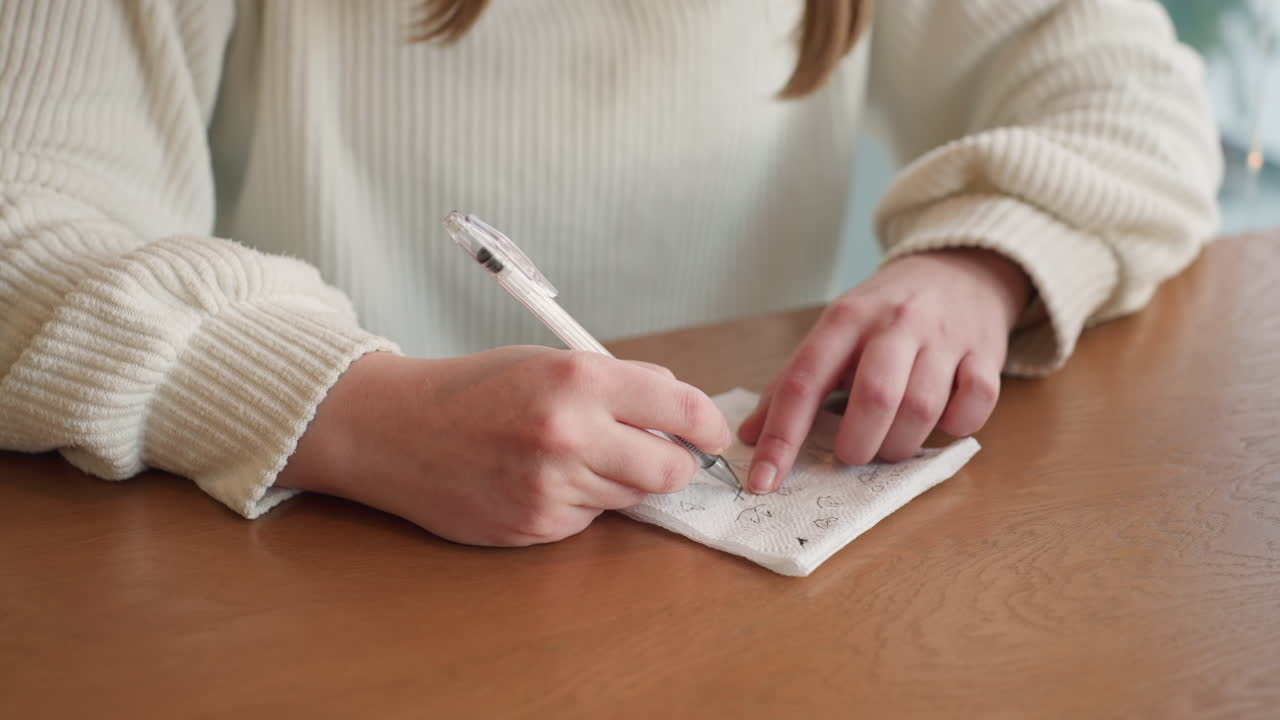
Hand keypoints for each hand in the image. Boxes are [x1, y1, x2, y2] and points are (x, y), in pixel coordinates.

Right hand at [278, 346, 729, 545]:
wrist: (393, 430)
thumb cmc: (472, 389)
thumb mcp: (546, 361)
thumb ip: (616, 383)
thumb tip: (678, 405)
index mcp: (578, 380)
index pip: (681, 408)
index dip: (708, 425)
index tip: (711, 433)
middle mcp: (570, 434)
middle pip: (670, 469)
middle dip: (672, 464)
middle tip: (654, 452)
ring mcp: (552, 487)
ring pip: (631, 497)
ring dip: (620, 482)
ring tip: (573, 456)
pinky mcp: (535, 526)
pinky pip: (588, 520)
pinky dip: (580, 503)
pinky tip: (539, 479)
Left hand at [738, 248, 1030, 492]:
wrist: (960, 269)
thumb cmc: (885, 314)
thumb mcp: (834, 332)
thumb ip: (793, 382)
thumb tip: (750, 436)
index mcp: (845, 318)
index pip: (803, 381)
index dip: (781, 437)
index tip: (764, 481)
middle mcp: (894, 322)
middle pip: (874, 397)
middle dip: (857, 444)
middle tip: (852, 453)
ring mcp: (945, 336)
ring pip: (922, 408)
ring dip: (900, 444)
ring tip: (890, 444)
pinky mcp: (987, 352)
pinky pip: (975, 405)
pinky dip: (956, 426)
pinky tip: (941, 421)